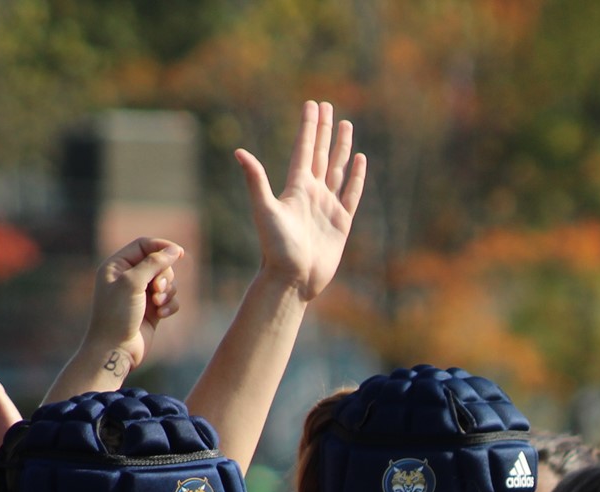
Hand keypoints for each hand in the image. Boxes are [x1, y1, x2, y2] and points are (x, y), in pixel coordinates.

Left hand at [80, 237, 182, 376]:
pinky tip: (162, 315)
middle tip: (157, 290)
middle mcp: (128, 277)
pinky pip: (170, 299)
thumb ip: (153, 263)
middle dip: (164, 275)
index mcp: (117, 266)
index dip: (161, 246)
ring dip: (168, 292)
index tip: (179, 253)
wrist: (115, 349)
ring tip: (157, 305)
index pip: (143, 245)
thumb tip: (173, 250)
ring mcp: (140, 294)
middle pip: (159, 263)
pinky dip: (170, 305)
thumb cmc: (117, 314)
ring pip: (167, 282)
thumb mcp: (133, 283)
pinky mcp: (152, 310)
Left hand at [234, 101, 367, 301]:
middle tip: (327, 106)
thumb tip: (239, 151)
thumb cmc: (277, 248)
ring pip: (337, 169)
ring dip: (341, 147)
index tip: (312, 105)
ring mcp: (327, 206)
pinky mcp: (341, 222)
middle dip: (323, 129)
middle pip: (320, 153)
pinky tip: (360, 161)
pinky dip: (357, 177)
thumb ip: (256, 180)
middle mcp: (312, 193)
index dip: (308, 127)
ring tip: (346, 126)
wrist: (294, 279)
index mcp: (295, 187)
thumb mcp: (265, 210)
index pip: (303, 149)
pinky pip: (351, 193)